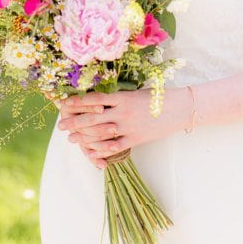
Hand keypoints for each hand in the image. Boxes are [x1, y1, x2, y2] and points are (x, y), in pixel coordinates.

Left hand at [57, 89, 184, 168]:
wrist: (181, 108)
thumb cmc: (160, 97)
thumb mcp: (138, 92)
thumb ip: (120, 96)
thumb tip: (99, 99)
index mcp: (123, 97)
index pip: (94, 99)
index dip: (77, 102)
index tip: (64, 104)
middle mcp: (123, 112)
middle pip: (91, 117)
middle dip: (73, 122)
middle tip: (61, 126)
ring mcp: (129, 126)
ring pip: (98, 133)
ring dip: (82, 137)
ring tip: (71, 139)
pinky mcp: (136, 139)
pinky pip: (113, 147)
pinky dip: (100, 150)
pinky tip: (90, 151)